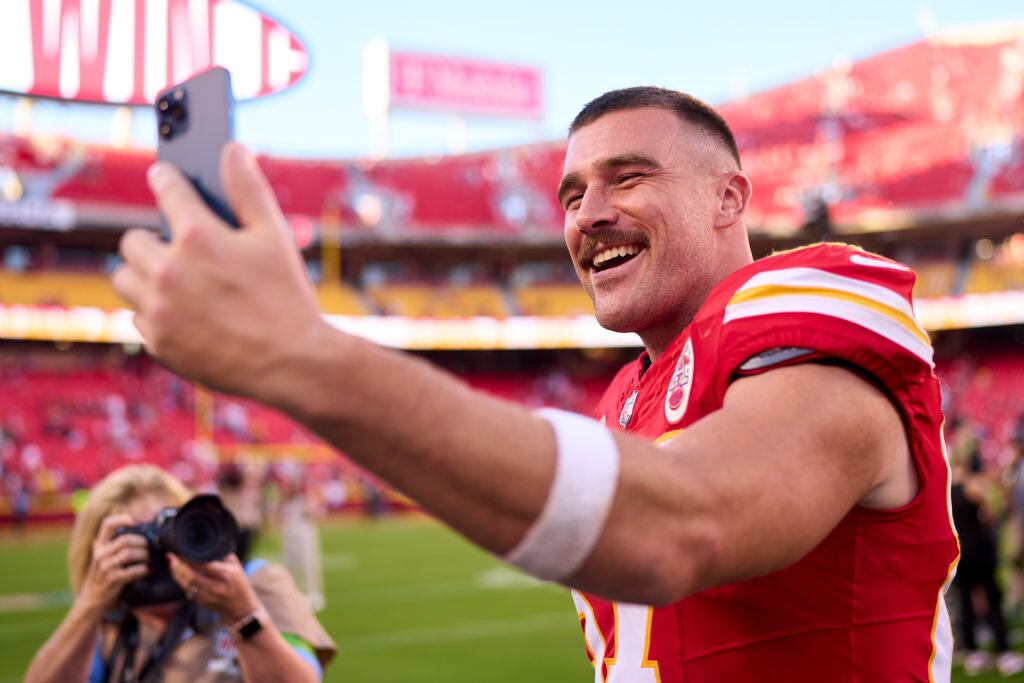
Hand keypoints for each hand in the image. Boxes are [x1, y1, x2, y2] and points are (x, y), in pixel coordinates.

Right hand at [78, 514, 149, 611]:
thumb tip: (144, 535)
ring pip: (129, 553)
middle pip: (125, 539)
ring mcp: (104, 567)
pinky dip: (143, 570)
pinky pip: (133, 571)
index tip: (136, 521)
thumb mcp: (106, 558)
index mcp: (99, 546)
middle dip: (142, 543)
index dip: (122, 519)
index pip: (107, 524)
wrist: (92, 601)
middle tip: (149, 548)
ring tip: (149, 560)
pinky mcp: (111, 579)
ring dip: (144, 556)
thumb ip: (117, 546)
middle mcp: (100, 554)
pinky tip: (147, 571)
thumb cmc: (104, 576)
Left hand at [111, 143, 326, 403]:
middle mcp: (169, 270)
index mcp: (199, 236)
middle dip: (153, 241)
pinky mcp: (158, 342)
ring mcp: (160, 309)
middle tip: (179, 251)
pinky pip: (137, 317)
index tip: (165, 178)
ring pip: (125, 280)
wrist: (292, 363)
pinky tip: (189, 316)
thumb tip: (232, 149)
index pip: (166, 188)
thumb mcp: (275, 237)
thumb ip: (248, 190)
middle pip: (131, 240)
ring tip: (178, 284)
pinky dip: (156, 314)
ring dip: (145, 277)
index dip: (167, 179)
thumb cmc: (287, 296)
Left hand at [167, 553, 261, 623]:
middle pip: (191, 577)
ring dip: (176, 574)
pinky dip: (181, 582)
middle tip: (170, 557)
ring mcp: (208, 596)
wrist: (241, 608)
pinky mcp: (202, 603)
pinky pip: (188, 591)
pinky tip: (177, 575)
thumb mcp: (236, 567)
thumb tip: (208, 547)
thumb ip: (222, 557)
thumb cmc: (239, 584)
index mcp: (225, 574)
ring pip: (187, 585)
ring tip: (171, 564)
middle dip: (178, 566)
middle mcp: (216, 586)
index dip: (190, 559)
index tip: (181, 552)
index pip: (204, 565)